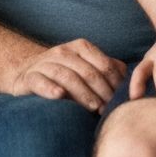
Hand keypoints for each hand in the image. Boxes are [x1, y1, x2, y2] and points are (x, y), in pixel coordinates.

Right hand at [12, 39, 126, 111]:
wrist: (26, 70)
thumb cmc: (63, 72)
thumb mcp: (85, 65)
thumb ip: (106, 68)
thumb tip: (130, 78)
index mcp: (81, 47)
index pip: (104, 64)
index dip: (115, 83)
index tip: (121, 100)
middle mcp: (63, 52)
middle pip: (88, 71)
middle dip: (102, 91)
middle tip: (110, 109)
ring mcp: (45, 63)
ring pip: (67, 76)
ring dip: (83, 93)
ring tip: (94, 107)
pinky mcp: (30, 77)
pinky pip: (40, 81)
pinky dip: (50, 88)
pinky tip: (59, 96)